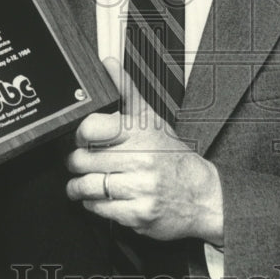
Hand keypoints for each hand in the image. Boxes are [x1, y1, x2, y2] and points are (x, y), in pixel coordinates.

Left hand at [65, 60, 222, 244]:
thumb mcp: (152, 121)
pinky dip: (94, 203)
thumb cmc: (173, 158)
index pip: (90, 128)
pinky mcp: (137, 214)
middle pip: (82, 159)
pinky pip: (98, 208)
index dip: (80, 135)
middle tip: (81, 162)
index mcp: (140, 132)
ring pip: (86, 186)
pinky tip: (103, 197)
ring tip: (85, 181)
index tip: (82, 139)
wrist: (203, 196)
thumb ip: (126, 92)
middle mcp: (140, 159)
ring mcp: (139, 188)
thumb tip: (108, 63)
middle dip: (76, 162)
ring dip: (79, 186)